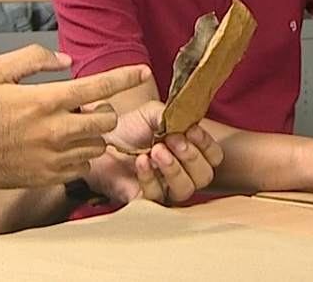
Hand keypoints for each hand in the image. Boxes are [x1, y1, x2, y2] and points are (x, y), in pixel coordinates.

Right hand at [0, 46, 150, 188]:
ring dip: (91, 134)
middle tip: (85, 107)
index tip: (144, 72)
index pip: (99, 87)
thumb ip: (35, 58)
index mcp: (46, 100)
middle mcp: (55, 130)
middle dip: (103, 111)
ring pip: (97, 145)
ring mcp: (54, 157)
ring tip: (69, 127)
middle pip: (107, 121)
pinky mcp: (49, 177)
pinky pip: (82, 166)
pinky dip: (78, 155)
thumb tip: (67, 60)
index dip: (126, 77)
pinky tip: (59, 147)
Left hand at [86, 101, 222, 203]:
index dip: (206, 144)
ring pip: (185, 190)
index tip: (190, 130)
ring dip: (173, 168)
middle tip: (173, 140)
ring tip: (156, 150)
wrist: (98, 139)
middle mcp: (182, 172)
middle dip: (192, 157)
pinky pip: (156, 196)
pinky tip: (141, 161)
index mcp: (189, 151)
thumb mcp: (152, 113)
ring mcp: (165, 188)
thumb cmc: (129, 128)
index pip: (214, 156)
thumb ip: (171, 116)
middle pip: (204, 176)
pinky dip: (149, 177)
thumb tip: (185, 124)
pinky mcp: (145, 200)